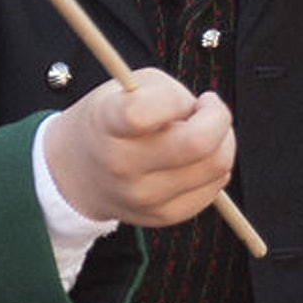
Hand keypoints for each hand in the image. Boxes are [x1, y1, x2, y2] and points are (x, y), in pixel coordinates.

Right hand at [46, 68, 236, 227]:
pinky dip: (214, 167)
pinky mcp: (164, 215)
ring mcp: (144, 196)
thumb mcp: (127, 87)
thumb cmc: (110, 122)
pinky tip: (193, 158)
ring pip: (217, 166)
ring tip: (200, 133)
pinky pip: (214, 187)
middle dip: (218, 117)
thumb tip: (206, 115)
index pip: (142, 113)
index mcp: (107, 123)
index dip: (176, 99)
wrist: (80, 173)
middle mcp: (123, 165)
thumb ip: (168, 93)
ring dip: (222, 141)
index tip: (183, 98)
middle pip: (198, 143)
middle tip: (208, 109)